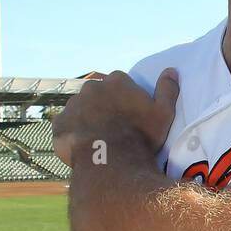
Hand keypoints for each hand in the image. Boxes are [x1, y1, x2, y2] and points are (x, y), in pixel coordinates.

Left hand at [51, 68, 179, 167]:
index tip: (128, 115)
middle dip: (103, 106)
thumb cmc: (140, 137)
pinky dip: (72, 134)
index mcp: (117, 80)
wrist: (111, 160)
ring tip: (97, 140)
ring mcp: (73, 104)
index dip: (124, 99)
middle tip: (112, 128)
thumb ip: (167, 89)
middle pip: (97, 94)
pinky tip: (83, 147)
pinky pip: (66, 126)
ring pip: (80, 109)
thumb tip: (171, 70)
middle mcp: (92, 86)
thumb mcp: (163, 114)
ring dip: (86, 119)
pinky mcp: (59, 123)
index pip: (119, 83)